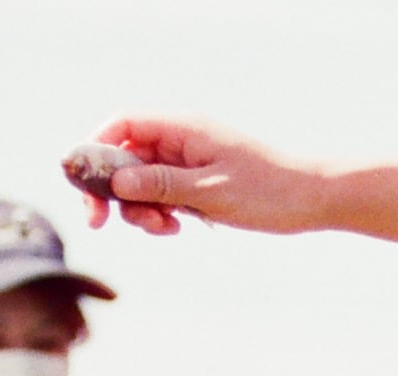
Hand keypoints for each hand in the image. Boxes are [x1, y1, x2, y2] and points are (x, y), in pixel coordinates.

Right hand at [86, 117, 319, 235]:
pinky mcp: (196, 183)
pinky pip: (162, 195)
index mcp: (183, 128)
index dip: (95, 148)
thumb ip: (161, 185)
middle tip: (101, 222)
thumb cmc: (268, 191)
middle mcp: (181, 139)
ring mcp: (188, 162)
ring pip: (141, 181)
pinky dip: (160, 213)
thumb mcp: (209, 191)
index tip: (84, 183)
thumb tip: (116, 182)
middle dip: (111, 189)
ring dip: (139, 208)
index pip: (122, 125)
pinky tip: (176, 228)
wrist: (312, 200)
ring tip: (164, 228)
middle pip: (124, 156)